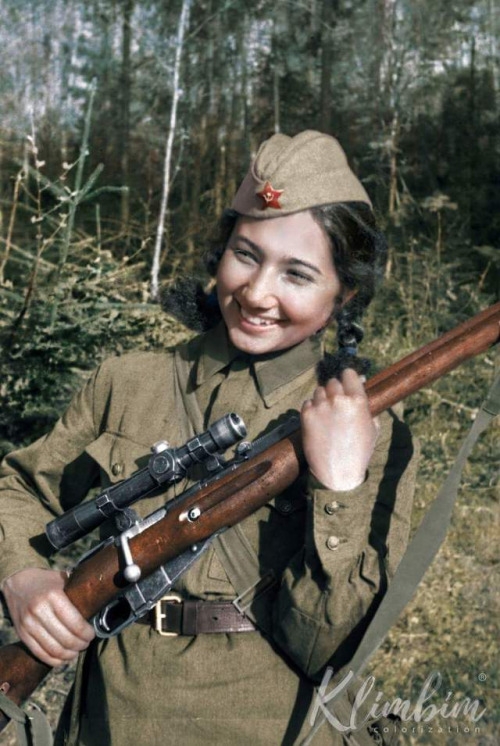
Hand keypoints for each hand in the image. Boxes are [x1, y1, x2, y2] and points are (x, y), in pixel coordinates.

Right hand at [2, 568, 94, 666]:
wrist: (18, 582)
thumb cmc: (47, 582)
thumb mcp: (63, 581)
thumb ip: (77, 593)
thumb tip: (98, 606)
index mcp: (53, 596)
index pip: (75, 623)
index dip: (87, 633)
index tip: (92, 634)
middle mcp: (39, 610)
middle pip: (66, 639)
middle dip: (80, 645)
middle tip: (86, 643)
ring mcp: (29, 624)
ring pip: (54, 649)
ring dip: (69, 655)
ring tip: (76, 651)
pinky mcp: (22, 634)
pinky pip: (40, 653)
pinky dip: (54, 660)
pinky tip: (63, 658)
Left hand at [300, 368, 378, 490]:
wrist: (338, 472)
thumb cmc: (359, 451)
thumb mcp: (372, 427)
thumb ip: (366, 404)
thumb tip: (360, 383)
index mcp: (358, 401)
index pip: (348, 374)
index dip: (347, 378)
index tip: (346, 383)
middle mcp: (338, 400)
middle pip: (332, 382)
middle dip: (335, 391)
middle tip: (336, 404)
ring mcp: (321, 407)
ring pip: (319, 391)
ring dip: (322, 399)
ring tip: (327, 415)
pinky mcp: (306, 415)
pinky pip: (307, 403)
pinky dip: (311, 409)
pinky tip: (318, 422)